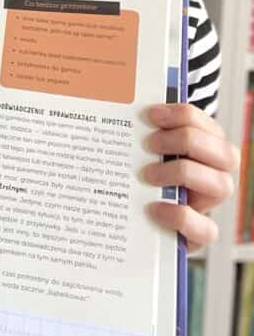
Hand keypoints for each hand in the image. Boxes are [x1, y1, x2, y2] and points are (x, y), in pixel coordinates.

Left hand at [142, 103, 239, 252]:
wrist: (138, 220)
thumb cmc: (138, 173)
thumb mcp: (138, 149)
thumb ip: (134, 129)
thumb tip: (108, 101)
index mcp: (205, 148)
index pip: (208, 126)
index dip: (184, 116)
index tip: (151, 115)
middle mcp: (214, 174)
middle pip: (227, 153)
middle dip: (187, 141)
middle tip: (150, 143)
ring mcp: (208, 205)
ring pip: (222, 186)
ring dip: (184, 174)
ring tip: (148, 175)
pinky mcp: (197, 234)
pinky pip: (207, 230)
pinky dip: (182, 217)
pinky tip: (155, 209)